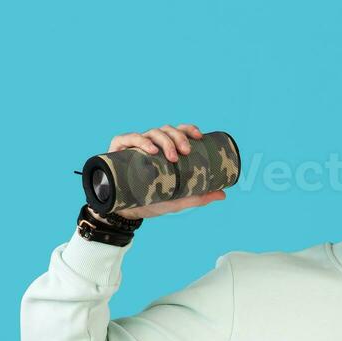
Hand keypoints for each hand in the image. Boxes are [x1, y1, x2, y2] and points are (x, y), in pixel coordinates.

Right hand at [108, 123, 227, 219]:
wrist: (126, 212)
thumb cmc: (151, 201)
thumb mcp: (177, 200)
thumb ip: (198, 197)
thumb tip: (223, 194)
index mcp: (164, 150)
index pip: (177, 132)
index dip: (188, 129)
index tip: (199, 136)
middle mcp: (150, 144)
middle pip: (166, 130)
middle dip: (178, 137)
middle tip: (185, 151)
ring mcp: (134, 146)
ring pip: (151, 132)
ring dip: (164, 140)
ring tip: (171, 156)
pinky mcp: (118, 150)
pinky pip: (128, 138)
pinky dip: (140, 140)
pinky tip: (150, 149)